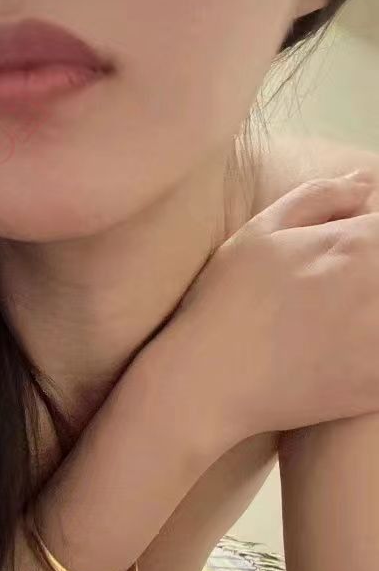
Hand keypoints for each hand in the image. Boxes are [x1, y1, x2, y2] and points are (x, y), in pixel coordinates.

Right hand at [156, 171, 378, 443]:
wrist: (208, 385)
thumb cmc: (225, 305)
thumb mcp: (259, 233)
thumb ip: (320, 197)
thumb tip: (365, 185)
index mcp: (361, 244)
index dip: (368, 238)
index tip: (344, 254)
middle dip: (368, 276)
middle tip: (330, 298)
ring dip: (370, 316)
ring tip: (334, 327)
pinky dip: (371, 356)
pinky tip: (342, 358)